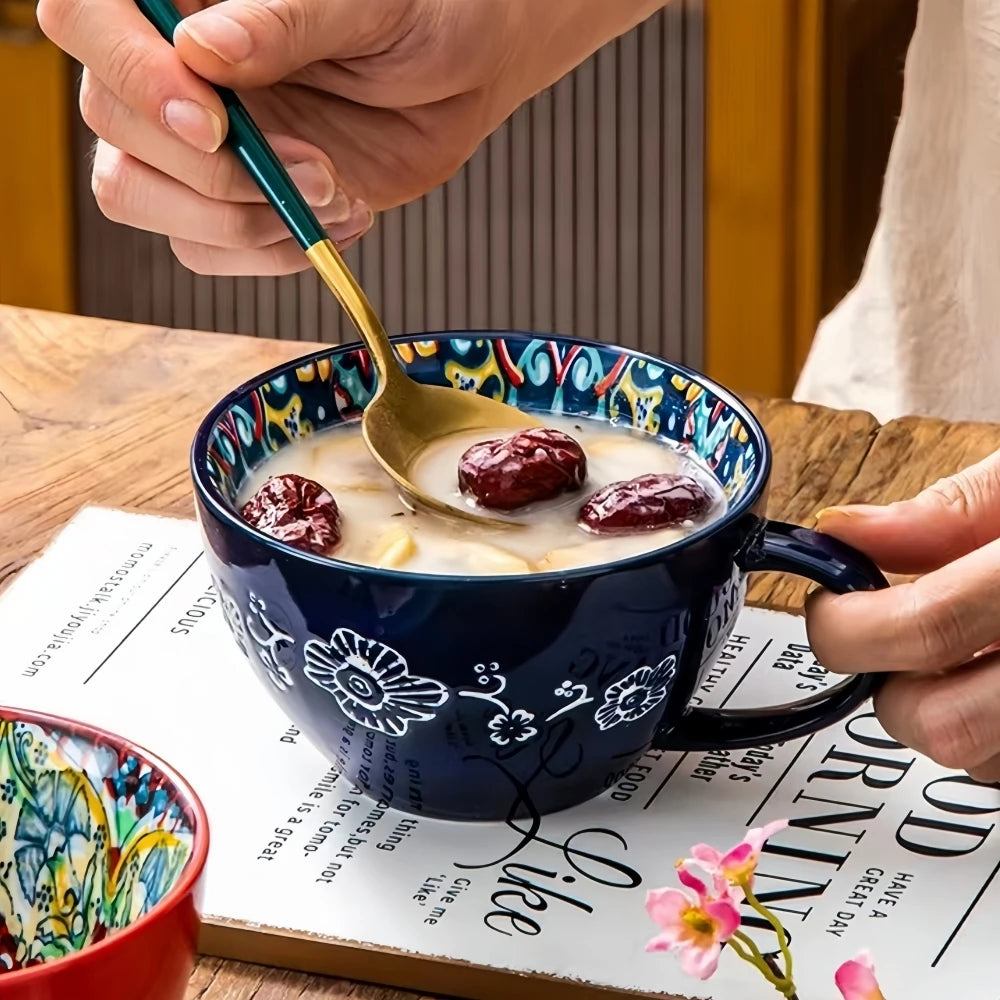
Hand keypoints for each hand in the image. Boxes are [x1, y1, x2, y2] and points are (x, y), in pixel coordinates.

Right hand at [37, 0, 665, 275]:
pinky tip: (333, 219)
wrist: (467, 70)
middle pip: (111, 122)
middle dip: (216, 170)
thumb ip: (285, 22)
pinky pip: (200, 251)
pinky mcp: (228, 201)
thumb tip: (203, 52)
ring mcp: (193, 140)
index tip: (214, 123)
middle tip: (317, 166)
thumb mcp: (369, 5)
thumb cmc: (424, 13)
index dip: (133, 75)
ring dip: (239, 220)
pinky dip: (267, 255)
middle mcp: (173, 68)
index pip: (87, 18)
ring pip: (136, 194)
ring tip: (336, 194)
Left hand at [806, 450, 999, 780]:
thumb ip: (950, 511)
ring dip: (947, 713)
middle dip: (891, 687)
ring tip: (965, 653)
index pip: (930, 628)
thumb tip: (847, 532)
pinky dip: (996, 734)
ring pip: (983, 764)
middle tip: (887, 639)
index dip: (851, 625)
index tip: (833, 609)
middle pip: (947, 726)